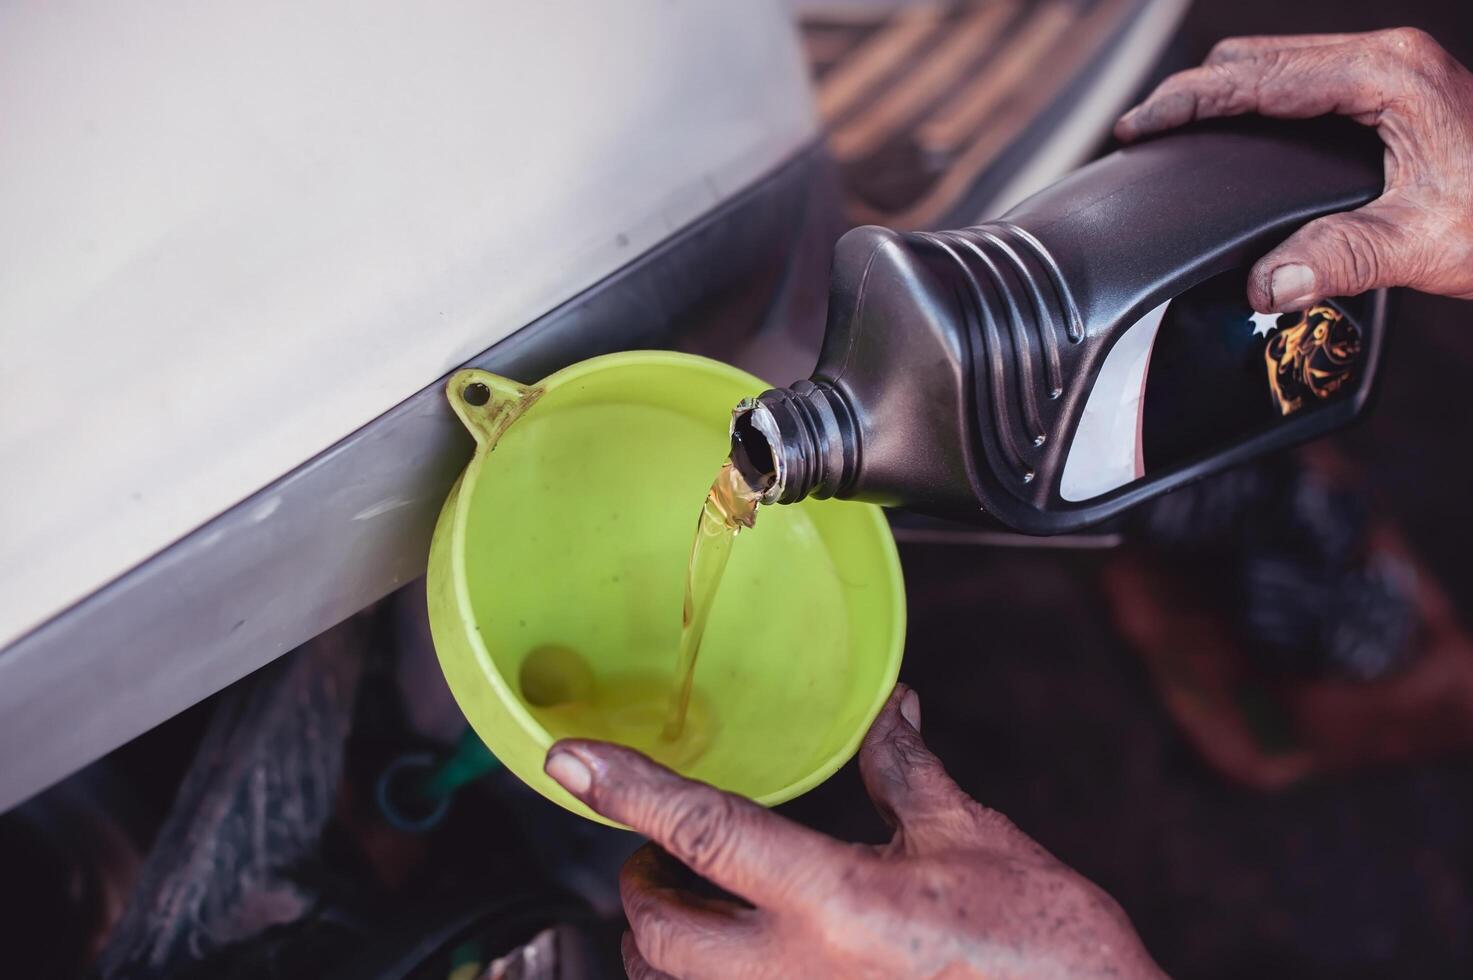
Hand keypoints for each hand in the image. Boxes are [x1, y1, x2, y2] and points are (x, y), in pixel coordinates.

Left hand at [543, 685, 1163, 978]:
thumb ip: (906, 773)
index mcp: (835, 900)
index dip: (628, 790)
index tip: (570, 761)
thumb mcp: (973, 838)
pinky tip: (754, 957)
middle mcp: (800, 974)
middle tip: (660, 860)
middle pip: (661, 934)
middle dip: (641, 891)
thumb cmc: (1046, 948)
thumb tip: (890, 710)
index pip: (703, 831)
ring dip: (668, 946)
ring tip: (696, 910)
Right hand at [1115, 28, 1472, 312]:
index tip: (1137, 127)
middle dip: (1191, 93)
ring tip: (1175, 136)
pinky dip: (1256, 106)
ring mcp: (1394, 71)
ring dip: (1223, 96)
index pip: (1256, 78)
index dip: (1185, 102)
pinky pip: (1304, 83)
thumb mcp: (1422, 244)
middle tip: (1142, 136)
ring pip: (1279, 65)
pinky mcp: (1396, 92)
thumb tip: (1262, 284)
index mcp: (1387, 77)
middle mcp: (1388, 60)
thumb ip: (1335, 260)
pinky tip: (1236, 140)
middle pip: (1258, 58)